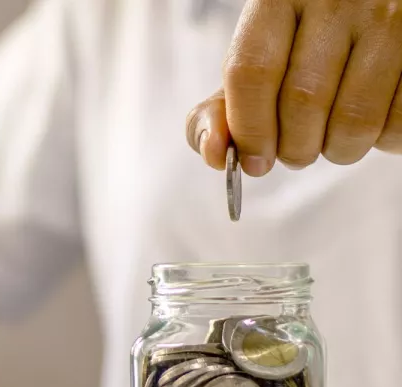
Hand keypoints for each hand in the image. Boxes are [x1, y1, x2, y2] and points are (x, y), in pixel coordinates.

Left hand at [191, 0, 401, 175]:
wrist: (378, 10)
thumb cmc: (306, 48)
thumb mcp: (260, 61)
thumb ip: (227, 108)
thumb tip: (212, 153)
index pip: (250, 71)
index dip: (248, 129)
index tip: (252, 161)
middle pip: (302, 101)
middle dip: (294, 148)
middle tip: (297, 150)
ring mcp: (389, 18)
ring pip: (353, 120)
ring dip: (338, 150)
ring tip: (335, 137)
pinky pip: (398, 122)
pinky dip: (381, 143)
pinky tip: (373, 123)